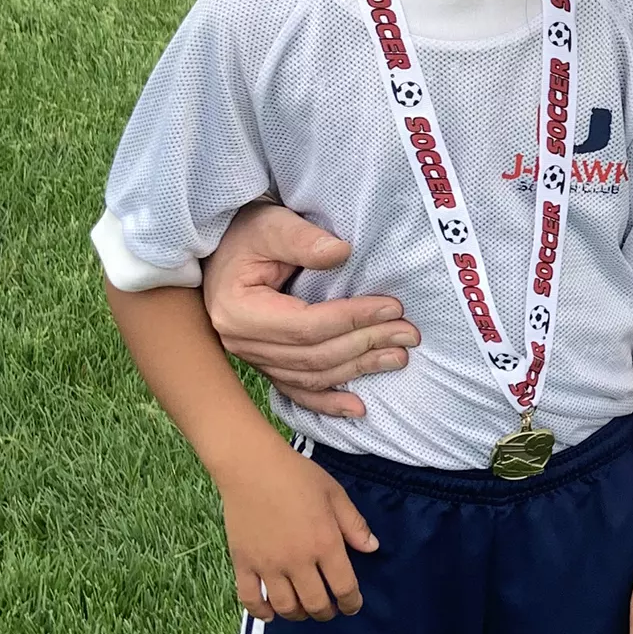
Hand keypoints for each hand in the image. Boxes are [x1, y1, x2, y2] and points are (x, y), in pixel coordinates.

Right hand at [201, 202, 418, 416]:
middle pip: (313, 355)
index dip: (352, 319)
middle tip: (408, 333)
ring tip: (398, 356)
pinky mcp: (264, 364)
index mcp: (239, 311)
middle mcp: (241, 343)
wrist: (224, 248)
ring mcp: (252, 358)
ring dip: (357, 369)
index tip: (392, 307)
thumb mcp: (270, 224)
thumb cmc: (247, 232)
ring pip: (311, 376)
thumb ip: (302, 238)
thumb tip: (342, 252)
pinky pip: (296, 391)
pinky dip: (327, 402)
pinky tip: (358, 409)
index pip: (306, 325)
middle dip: (365, 344)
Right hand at [219, 438, 379, 620]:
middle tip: (329, 610)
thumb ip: (354, 524)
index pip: (344, 587)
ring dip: (298, 615)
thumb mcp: (335, 494)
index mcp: (325, 543)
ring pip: (286, 607)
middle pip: (316, 603)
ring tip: (303, 610)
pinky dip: (261, 613)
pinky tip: (271, 614)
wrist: (251, 466)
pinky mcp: (243, 564)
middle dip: (327, 612)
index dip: (352, 603)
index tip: (352, 606)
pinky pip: (251, 599)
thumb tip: (373, 548)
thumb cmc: (297, 475)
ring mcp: (268, 565)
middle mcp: (298, 561)